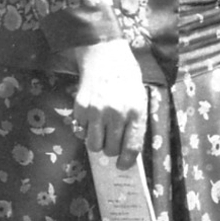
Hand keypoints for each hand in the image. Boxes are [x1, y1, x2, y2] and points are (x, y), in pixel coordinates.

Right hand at [72, 40, 146, 167]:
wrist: (104, 54)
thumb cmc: (126, 78)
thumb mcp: (139, 98)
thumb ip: (135, 123)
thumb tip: (127, 151)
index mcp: (136, 111)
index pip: (131, 147)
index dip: (126, 161)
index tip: (122, 166)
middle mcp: (116, 113)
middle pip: (111, 149)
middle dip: (111, 149)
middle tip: (112, 140)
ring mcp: (96, 110)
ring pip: (93, 145)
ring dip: (97, 142)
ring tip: (101, 131)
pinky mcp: (80, 107)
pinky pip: (81, 130)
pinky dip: (85, 128)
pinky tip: (92, 114)